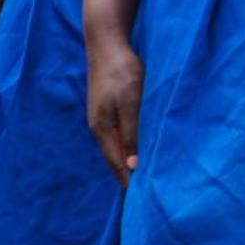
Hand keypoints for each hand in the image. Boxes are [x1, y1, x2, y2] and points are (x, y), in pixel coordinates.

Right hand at [85, 31, 143, 185]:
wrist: (106, 43)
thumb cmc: (121, 72)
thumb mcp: (131, 103)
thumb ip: (132, 134)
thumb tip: (133, 165)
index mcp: (103, 129)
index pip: (117, 164)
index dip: (129, 182)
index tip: (141, 201)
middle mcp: (99, 127)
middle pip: (114, 159)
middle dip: (128, 176)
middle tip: (145, 194)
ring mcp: (102, 117)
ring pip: (116, 147)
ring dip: (128, 162)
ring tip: (144, 176)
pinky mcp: (108, 108)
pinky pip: (118, 135)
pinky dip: (128, 147)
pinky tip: (137, 148)